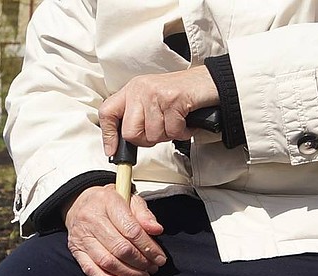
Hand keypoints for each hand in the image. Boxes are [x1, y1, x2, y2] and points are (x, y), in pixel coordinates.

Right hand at [63, 185, 165, 275]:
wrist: (79, 203)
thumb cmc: (108, 203)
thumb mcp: (129, 199)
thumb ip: (144, 214)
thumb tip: (156, 230)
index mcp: (107, 202)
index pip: (131, 230)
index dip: (148, 247)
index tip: (160, 257)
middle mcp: (92, 219)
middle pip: (120, 248)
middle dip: (141, 262)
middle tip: (153, 268)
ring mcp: (82, 237)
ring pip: (107, 262)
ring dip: (129, 273)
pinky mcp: (76, 251)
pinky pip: (91, 270)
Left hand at [99, 68, 219, 156]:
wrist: (209, 82)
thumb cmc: (181, 95)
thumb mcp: (152, 102)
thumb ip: (136, 117)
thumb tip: (121, 143)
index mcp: (132, 90)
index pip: (107, 113)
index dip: (108, 135)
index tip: (112, 150)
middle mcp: (140, 89)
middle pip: (130, 132)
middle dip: (147, 140)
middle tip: (161, 131)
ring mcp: (155, 93)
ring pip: (152, 135)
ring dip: (167, 135)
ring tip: (176, 122)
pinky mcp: (173, 99)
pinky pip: (171, 131)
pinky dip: (181, 132)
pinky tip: (185, 121)